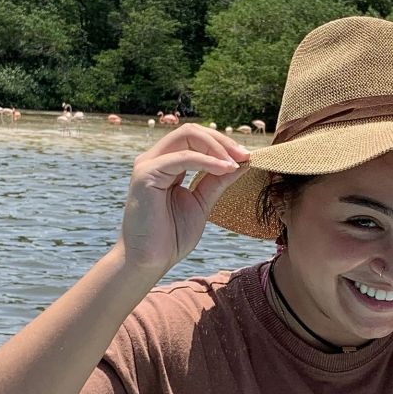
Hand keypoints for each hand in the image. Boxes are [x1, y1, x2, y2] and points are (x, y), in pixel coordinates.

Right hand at [118, 124, 249, 275]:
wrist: (150, 261)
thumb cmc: (171, 237)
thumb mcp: (202, 203)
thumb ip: (217, 181)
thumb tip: (241, 163)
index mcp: (166, 165)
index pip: (194, 139)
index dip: (222, 144)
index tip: (246, 158)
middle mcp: (154, 160)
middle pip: (191, 132)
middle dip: (222, 141)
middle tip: (245, 156)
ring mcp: (148, 164)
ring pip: (186, 136)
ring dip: (217, 147)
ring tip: (237, 162)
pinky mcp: (146, 174)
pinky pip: (183, 157)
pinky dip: (207, 161)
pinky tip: (224, 169)